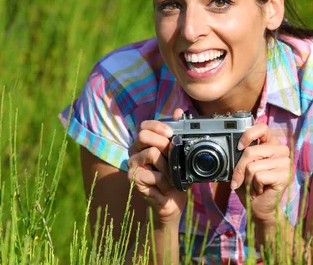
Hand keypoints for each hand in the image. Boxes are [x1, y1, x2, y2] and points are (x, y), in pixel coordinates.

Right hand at [127, 109, 187, 226]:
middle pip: (143, 135)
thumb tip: (180, 111)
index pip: (145, 125)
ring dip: (168, 167)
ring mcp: (132, 165)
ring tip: (171, 177)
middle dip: (164, 144)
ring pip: (151, 153)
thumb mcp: (180, 154)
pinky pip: (152, 174)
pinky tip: (165, 188)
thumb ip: (177, 133)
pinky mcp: (133, 179)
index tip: (172, 134)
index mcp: (144, 143)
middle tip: (173, 156)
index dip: (158, 126)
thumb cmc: (175, 177)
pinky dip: (165, 182)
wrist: (173, 202)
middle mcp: (135, 151)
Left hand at [231, 123, 291, 225]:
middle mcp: (281, 150)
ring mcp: (285, 162)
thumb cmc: (250, 186)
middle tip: (239, 180)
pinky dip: (254, 186)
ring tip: (253, 186)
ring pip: (252, 166)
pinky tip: (260, 190)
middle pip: (251, 151)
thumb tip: (232, 149)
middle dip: (239, 168)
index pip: (262, 127)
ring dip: (247, 180)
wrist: (259, 208)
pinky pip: (258, 176)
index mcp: (271, 144)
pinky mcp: (285, 175)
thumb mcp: (242, 167)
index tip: (239, 147)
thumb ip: (240, 155)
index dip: (248, 135)